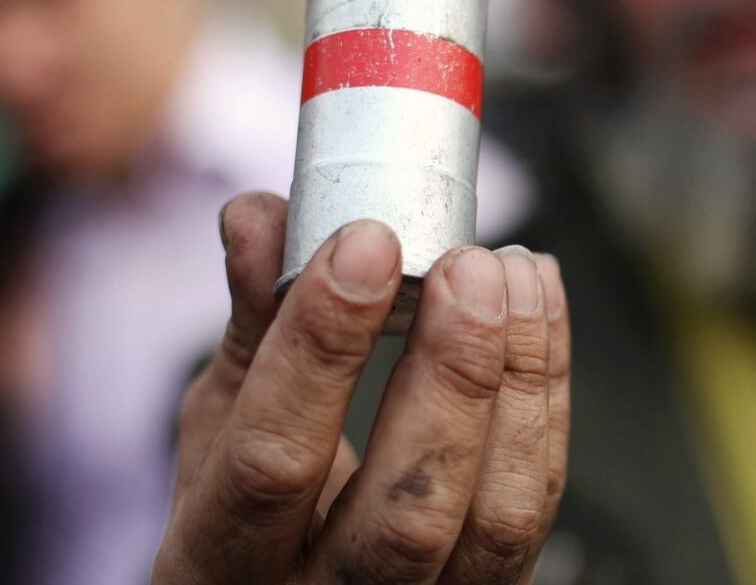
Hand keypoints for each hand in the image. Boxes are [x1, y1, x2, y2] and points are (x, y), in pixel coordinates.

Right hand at [153, 192, 570, 584]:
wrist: (285, 580)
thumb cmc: (238, 499)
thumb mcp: (218, 414)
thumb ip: (250, 314)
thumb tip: (257, 216)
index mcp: (225, 555)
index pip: (273, 460)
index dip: (322, 348)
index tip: (366, 245)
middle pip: (407, 513)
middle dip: (451, 374)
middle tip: (467, 269)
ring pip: (497, 516)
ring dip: (519, 378)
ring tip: (514, 275)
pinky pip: (532, 497)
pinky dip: (547, 392)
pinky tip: (536, 308)